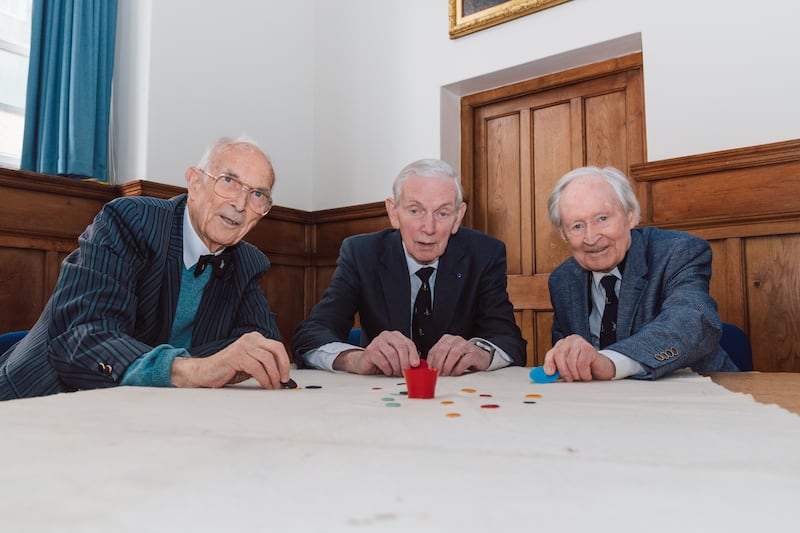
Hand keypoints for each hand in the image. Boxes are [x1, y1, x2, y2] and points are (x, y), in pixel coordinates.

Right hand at [170, 331, 291, 388]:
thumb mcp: (251, 365)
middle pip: (276, 349)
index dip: (285, 361)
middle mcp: (249, 339)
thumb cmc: (228, 370)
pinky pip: (256, 368)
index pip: (277, 346)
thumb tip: (282, 375)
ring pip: (267, 359)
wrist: (205, 372)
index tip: (287, 375)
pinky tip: (265, 385)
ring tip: (273, 386)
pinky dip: (264, 379)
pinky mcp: (236, 356)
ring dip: (273, 376)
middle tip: (284, 381)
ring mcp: (242, 346)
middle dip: (283, 366)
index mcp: (254, 338)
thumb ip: (264, 365)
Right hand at [333, 330, 418, 375]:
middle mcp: (387, 336)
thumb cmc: (383, 359)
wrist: (365, 362)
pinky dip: (387, 369)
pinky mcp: (370, 350)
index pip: (408, 343)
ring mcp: (378, 341)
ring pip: (392, 354)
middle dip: (405, 361)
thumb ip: (407, 358)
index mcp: (396, 336)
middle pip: (401, 347)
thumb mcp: (397, 357)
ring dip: (396, 367)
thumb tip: (417, 366)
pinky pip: (383, 361)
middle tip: (407, 371)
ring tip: (396, 373)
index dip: (413, 355)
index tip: (415, 365)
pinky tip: (387, 371)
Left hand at [427, 334, 491, 375]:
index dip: (430, 362)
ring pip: (453, 354)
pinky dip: (458, 369)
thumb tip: (429, 370)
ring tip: (446, 374)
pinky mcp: (474, 353)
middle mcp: (455, 340)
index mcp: (446, 339)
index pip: (434, 350)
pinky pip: (464, 361)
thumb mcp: (448, 356)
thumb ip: (439, 360)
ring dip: (447, 366)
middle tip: (437, 374)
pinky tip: (455, 373)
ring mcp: (465, 345)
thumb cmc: (462, 357)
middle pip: (442, 351)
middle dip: (438, 364)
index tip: (429, 371)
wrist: (481, 357)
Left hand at [543, 334, 614, 381]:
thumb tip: (547, 374)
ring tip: (581, 377)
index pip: (551, 354)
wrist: (603, 368)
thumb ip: (557, 370)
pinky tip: (587, 375)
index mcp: (562, 345)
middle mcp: (570, 341)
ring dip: (575, 374)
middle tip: (570, 379)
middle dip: (564, 371)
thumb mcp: (568, 369)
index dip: (549, 364)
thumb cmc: (584, 368)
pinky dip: (584, 373)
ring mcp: (579, 343)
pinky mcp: (589, 348)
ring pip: (570, 361)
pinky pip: (582, 363)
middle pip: (559, 355)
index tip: (549, 373)